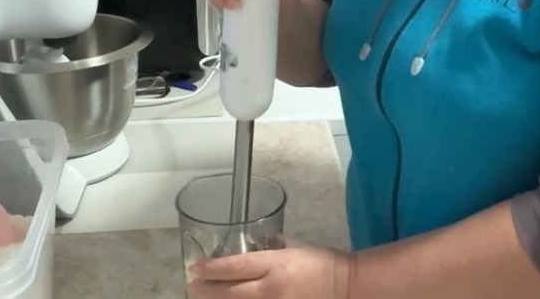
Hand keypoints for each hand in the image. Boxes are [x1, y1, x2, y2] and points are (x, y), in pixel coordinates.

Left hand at [187, 245, 352, 298]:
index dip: (212, 268)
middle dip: (207, 290)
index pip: (236, 266)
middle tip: (191, 286)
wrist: (347, 287)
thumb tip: (253, 246)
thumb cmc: (323, 262)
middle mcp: (272, 288)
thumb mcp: (296, 246)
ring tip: (202, 297)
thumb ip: (272, 247)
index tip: (195, 267)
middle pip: (230, 292)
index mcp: (276, 264)